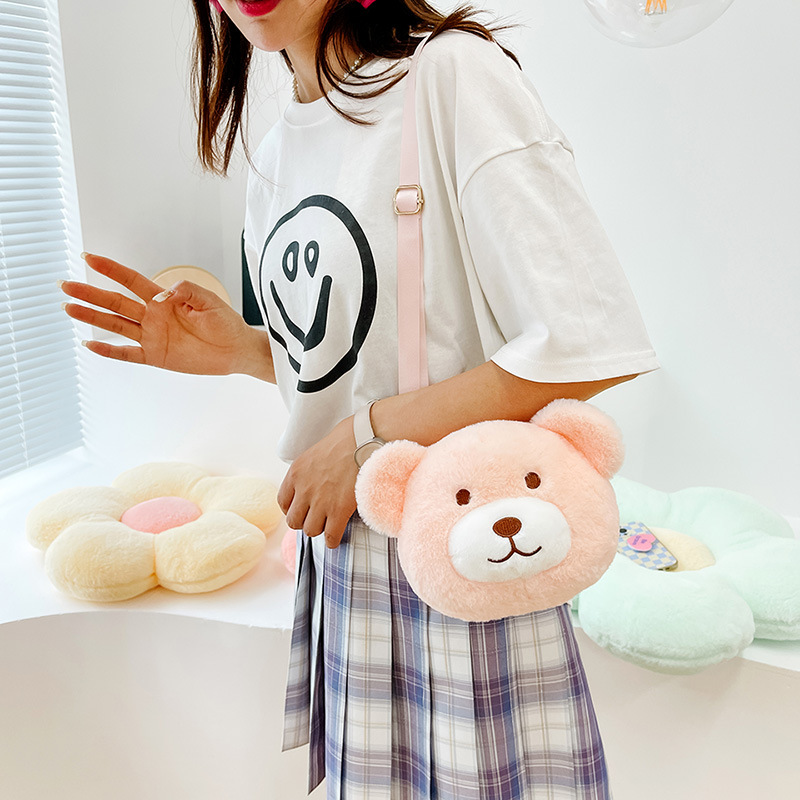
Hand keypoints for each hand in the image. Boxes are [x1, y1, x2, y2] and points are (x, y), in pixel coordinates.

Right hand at [60, 253, 273, 379]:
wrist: (236, 350)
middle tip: (65, 285)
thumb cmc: (225, 323)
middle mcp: (153, 316)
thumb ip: (187, 290)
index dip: (110, 269)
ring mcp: (152, 336)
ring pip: (115, 325)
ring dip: (92, 317)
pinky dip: (109, 351)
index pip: (131, 281)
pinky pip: (128, 354)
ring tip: (68, 308)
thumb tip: (165, 292)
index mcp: (163, 299)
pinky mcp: (156, 356)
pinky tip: (90, 344)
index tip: (88, 258)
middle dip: (90, 293)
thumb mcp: (210, 300)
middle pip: (115, 302)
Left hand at [277, 415, 358, 548]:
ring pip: (310, 530)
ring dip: (319, 529)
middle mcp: (304, 489)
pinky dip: (332, 540)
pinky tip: (336, 538)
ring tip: (328, 525)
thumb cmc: (347, 438)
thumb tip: (318, 475)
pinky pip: (330, 536)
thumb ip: (311, 468)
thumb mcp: (317, 450)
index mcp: (296, 473)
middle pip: (293, 521)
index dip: (292, 509)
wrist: (364, 440)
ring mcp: (321, 502)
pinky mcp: (338, 510)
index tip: (302, 509)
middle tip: (316, 518)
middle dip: (304, 521)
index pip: (282, 502)